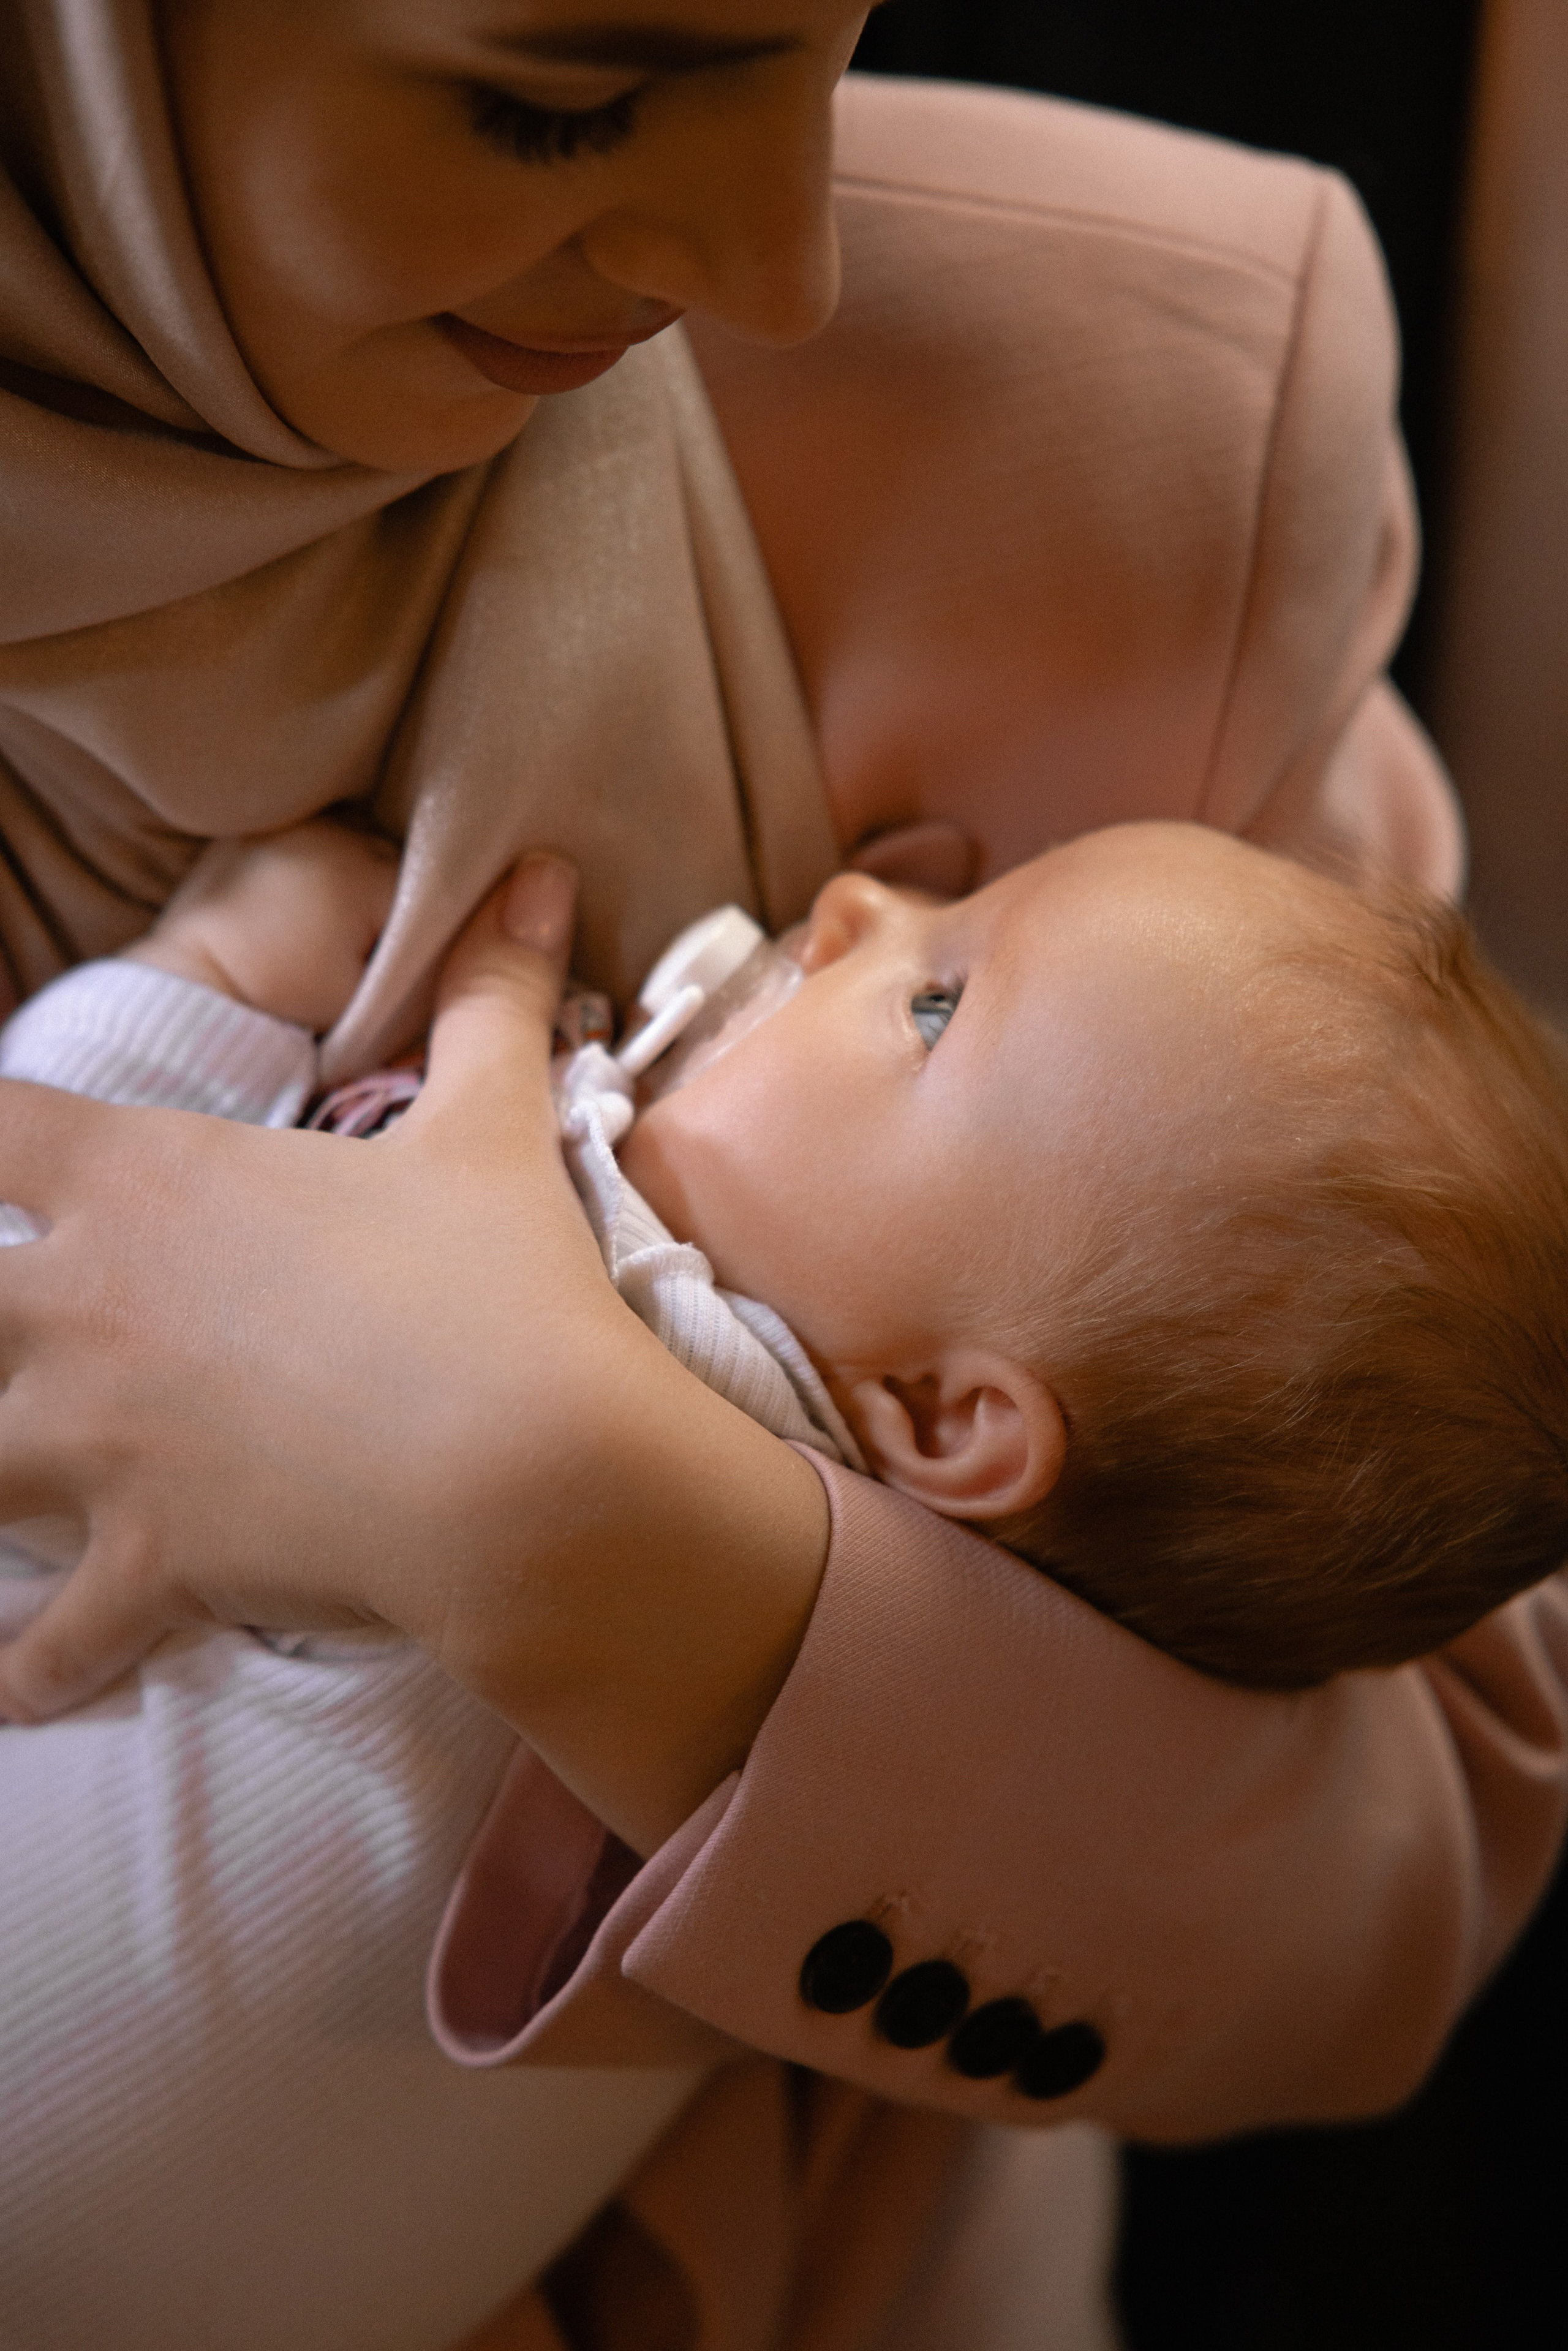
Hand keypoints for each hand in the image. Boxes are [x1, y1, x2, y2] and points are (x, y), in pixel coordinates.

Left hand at [0, 857, 828, 1851]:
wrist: (526, 1471)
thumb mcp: (491, 1125)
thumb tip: (537, 872)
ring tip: (6, 1482)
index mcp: (149, 1185)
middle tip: (11, 1327)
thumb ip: (486, 998)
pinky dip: (29, 1666)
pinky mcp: (148, 1562)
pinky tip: (12, 1683)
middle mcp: (89, 1307)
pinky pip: (52, 1639)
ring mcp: (103, 1444)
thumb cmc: (499, 1284)